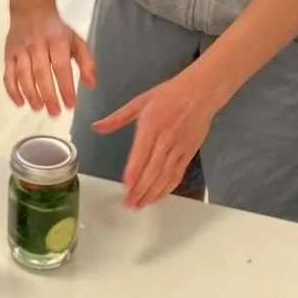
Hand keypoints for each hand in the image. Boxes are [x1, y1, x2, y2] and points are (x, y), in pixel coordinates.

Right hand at [4, 6, 96, 114]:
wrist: (31, 8)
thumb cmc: (57, 29)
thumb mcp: (76, 40)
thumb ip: (86, 61)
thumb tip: (91, 84)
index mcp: (57, 41)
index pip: (61, 67)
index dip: (65, 87)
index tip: (70, 105)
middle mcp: (37, 45)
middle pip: (41, 73)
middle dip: (48, 95)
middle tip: (55, 113)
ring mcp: (21, 50)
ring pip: (23, 74)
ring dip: (30, 94)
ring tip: (38, 108)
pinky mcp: (8, 53)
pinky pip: (8, 74)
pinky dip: (12, 90)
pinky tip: (20, 103)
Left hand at [94, 73, 218, 208]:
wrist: (200, 92)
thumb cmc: (168, 95)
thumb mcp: (140, 101)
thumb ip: (118, 117)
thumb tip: (96, 127)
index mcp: (151, 125)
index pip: (141, 154)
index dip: (134, 172)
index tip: (126, 187)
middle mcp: (165, 138)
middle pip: (153, 170)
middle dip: (140, 190)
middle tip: (129, 203)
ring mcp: (179, 147)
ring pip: (165, 176)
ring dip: (152, 193)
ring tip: (140, 205)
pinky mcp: (189, 152)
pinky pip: (177, 174)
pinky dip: (168, 188)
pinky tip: (158, 196)